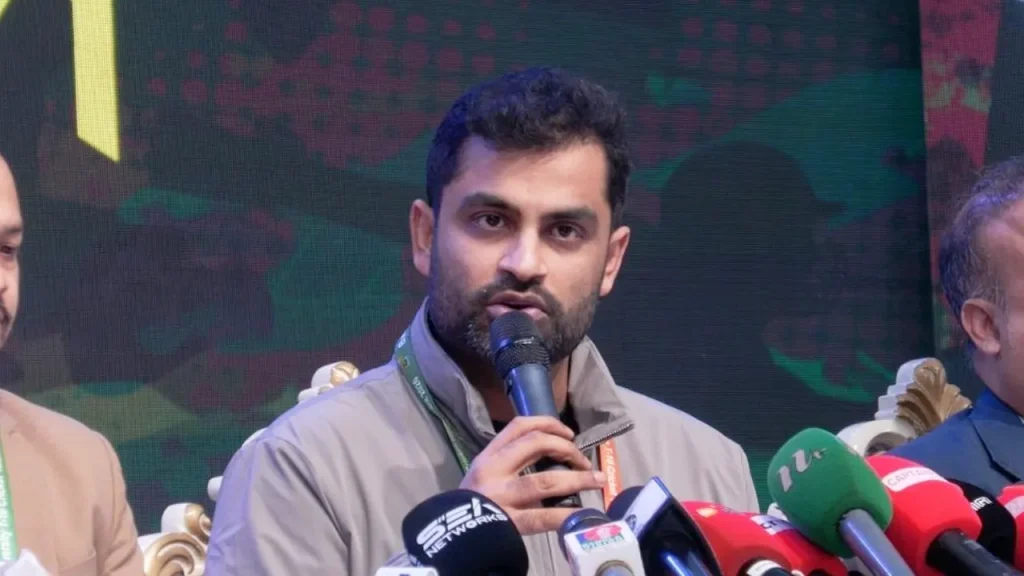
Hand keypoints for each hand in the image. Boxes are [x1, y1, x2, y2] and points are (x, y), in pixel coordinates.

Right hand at [459, 416, 605, 534]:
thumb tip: (551, 452)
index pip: (519, 426)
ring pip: (546, 481)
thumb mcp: (483, 473)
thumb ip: (508, 461)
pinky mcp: (512, 522)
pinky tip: (583, 514)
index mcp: (489, 455)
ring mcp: (503, 497)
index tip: (567, 432)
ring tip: (597, 480)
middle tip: (582, 460)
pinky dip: (567, 514)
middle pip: (536, 445)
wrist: (453, 533)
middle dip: (567, 449)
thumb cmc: (472, 502)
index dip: (548, 423)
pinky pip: (545, 516)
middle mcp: (495, 470)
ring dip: (578, 478)